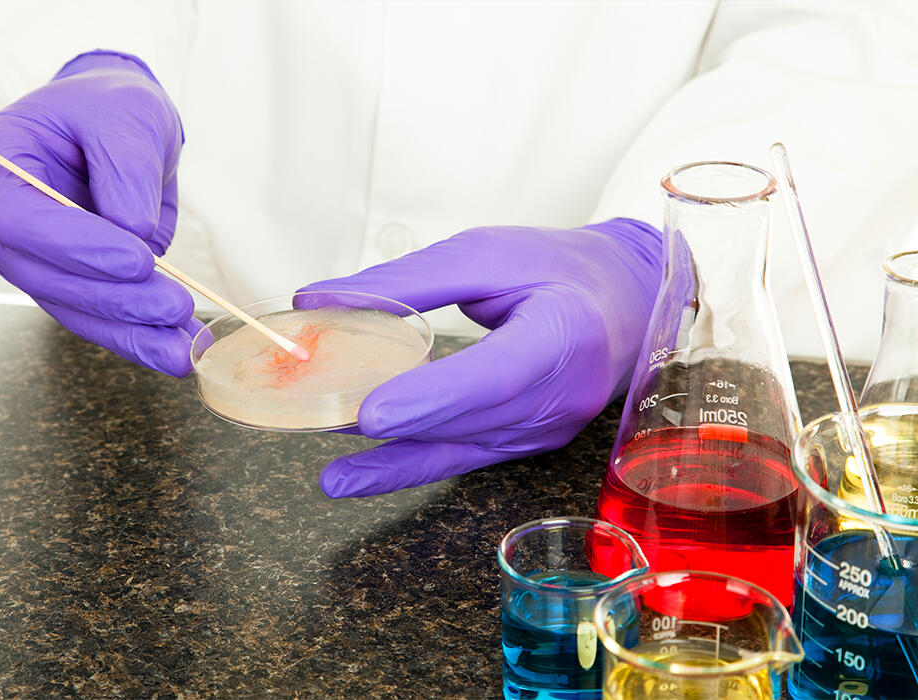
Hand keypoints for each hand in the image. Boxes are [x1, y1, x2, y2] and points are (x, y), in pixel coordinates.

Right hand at [0, 51, 198, 376]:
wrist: (116, 128)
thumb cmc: (110, 108)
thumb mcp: (129, 113)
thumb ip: (127, 167)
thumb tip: (135, 232)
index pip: (20, 220)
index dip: (76, 247)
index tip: (138, 260)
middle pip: (42, 273)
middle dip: (113, 298)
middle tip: (176, 305)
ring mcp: (22, 253)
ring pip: (69, 305)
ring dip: (130, 330)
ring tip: (185, 346)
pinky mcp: (58, 280)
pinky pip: (92, 316)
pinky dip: (136, 336)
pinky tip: (176, 350)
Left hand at [300, 219, 661, 496]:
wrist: (622, 300)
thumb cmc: (559, 269)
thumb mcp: (485, 254)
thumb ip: (405, 281)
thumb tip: (319, 300)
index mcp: (563, 335)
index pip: (496, 375)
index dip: (434, 398)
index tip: (371, 412)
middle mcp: (560, 396)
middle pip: (467, 419)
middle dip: (392, 423)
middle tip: (316, 419)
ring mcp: (544, 429)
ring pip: (458, 447)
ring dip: (389, 452)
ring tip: (325, 460)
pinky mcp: (524, 444)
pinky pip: (461, 459)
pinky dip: (406, 465)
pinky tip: (355, 477)